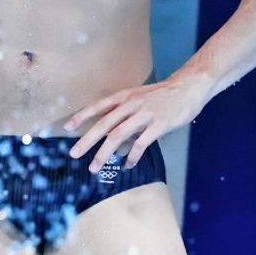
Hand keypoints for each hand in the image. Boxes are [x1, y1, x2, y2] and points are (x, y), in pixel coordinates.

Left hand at [64, 77, 207, 171]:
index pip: (98, 106)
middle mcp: (131, 104)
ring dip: (103, 153)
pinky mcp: (159, 125)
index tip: (67, 127)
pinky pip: (140, 144)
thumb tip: (111, 132)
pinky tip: (127, 165)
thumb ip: (124, 112)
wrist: (188, 88)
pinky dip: (131, 157)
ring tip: (94, 167)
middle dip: (86, 141)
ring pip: (118, 136)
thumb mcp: (138, 97)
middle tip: (74, 154)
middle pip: (103, 124)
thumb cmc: (162, 95)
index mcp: (124, 96)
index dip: (81, 116)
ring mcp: (144, 114)